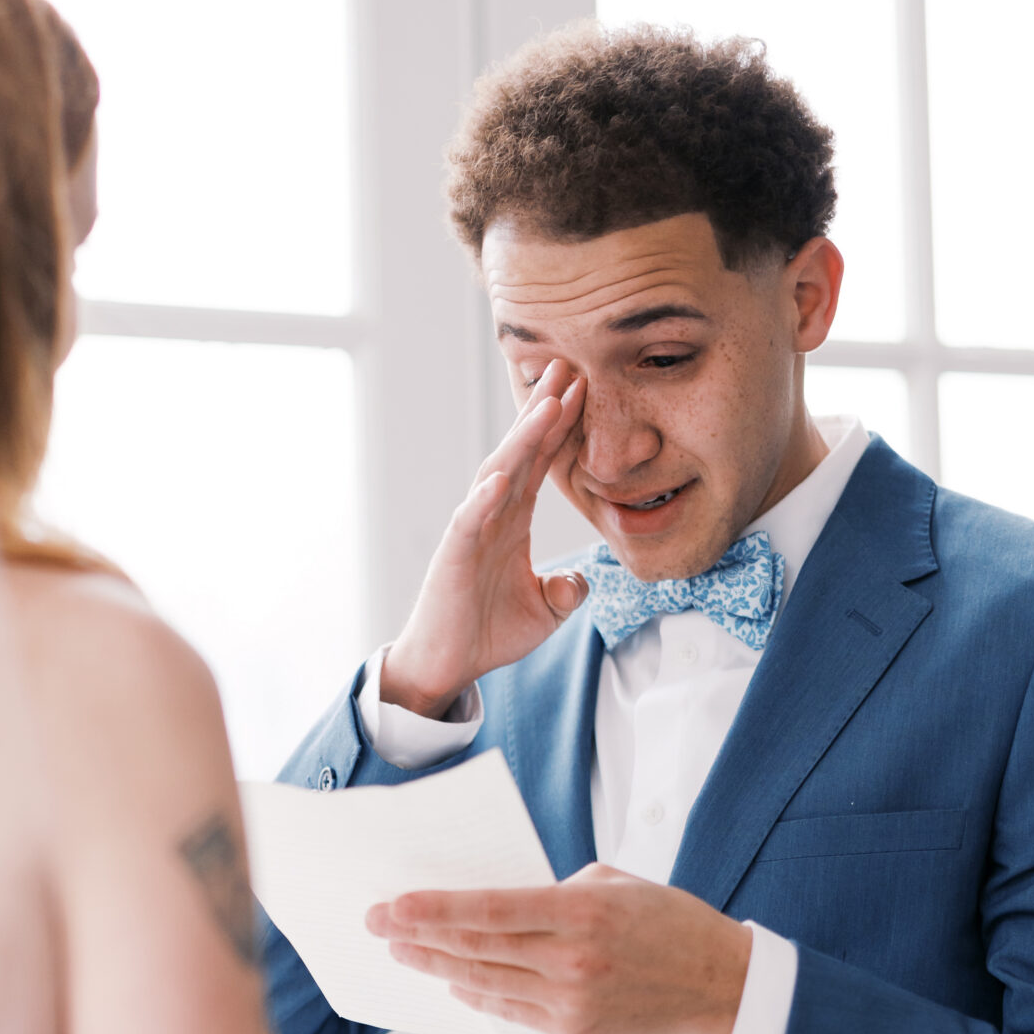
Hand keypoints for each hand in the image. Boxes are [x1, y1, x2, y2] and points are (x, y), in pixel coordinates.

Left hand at [366, 867, 752, 1033]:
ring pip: (483, 983)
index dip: (435, 909)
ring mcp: (570, 1002)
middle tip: (377, 923)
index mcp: (582, 912)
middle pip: (475, 949)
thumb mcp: (614, 882)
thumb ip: (554, 891)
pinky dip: (474, 994)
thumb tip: (496, 903)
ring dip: (436, 967)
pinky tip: (449, 981)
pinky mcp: (572, 1031)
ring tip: (401, 951)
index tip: (394, 904)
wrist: (719, 982)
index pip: (490, 911)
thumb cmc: (667, 920)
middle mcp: (572, 961)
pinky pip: (507, 1011)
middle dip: (418, 935)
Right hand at [381, 361, 587, 717]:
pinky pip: (470, 521)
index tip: (583, 389)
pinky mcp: (455, 556)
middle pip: (521, 452)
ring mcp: (472, 530)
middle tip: (565, 369)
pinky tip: (501, 477)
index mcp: (513, 519)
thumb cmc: (488, 631)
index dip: (561, 427)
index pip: (541, 462)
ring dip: (521, 441)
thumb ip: (566, 590)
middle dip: (542, 412)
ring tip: (545, 406)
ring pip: (498, 473)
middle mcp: (492, 514)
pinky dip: (484, 499)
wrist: (450, 664)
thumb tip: (581, 581)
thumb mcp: (545, 611)